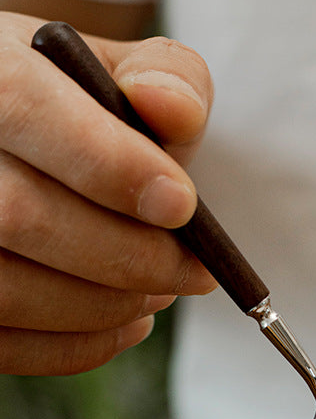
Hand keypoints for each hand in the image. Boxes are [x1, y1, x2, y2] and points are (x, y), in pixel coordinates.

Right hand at [0, 11, 215, 373]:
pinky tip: (128, 322)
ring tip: (161, 291)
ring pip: (9, 289)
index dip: (110, 164)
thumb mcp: (118, 73)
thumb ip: (163, 79)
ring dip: (107, 304)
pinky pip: (3, 342)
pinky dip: (79, 345)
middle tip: (194, 271)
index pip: (23, 106)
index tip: (183, 206)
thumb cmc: (81, 109)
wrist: (24, 146)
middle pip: (20, 215)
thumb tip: (175, 108)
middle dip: (130, 255)